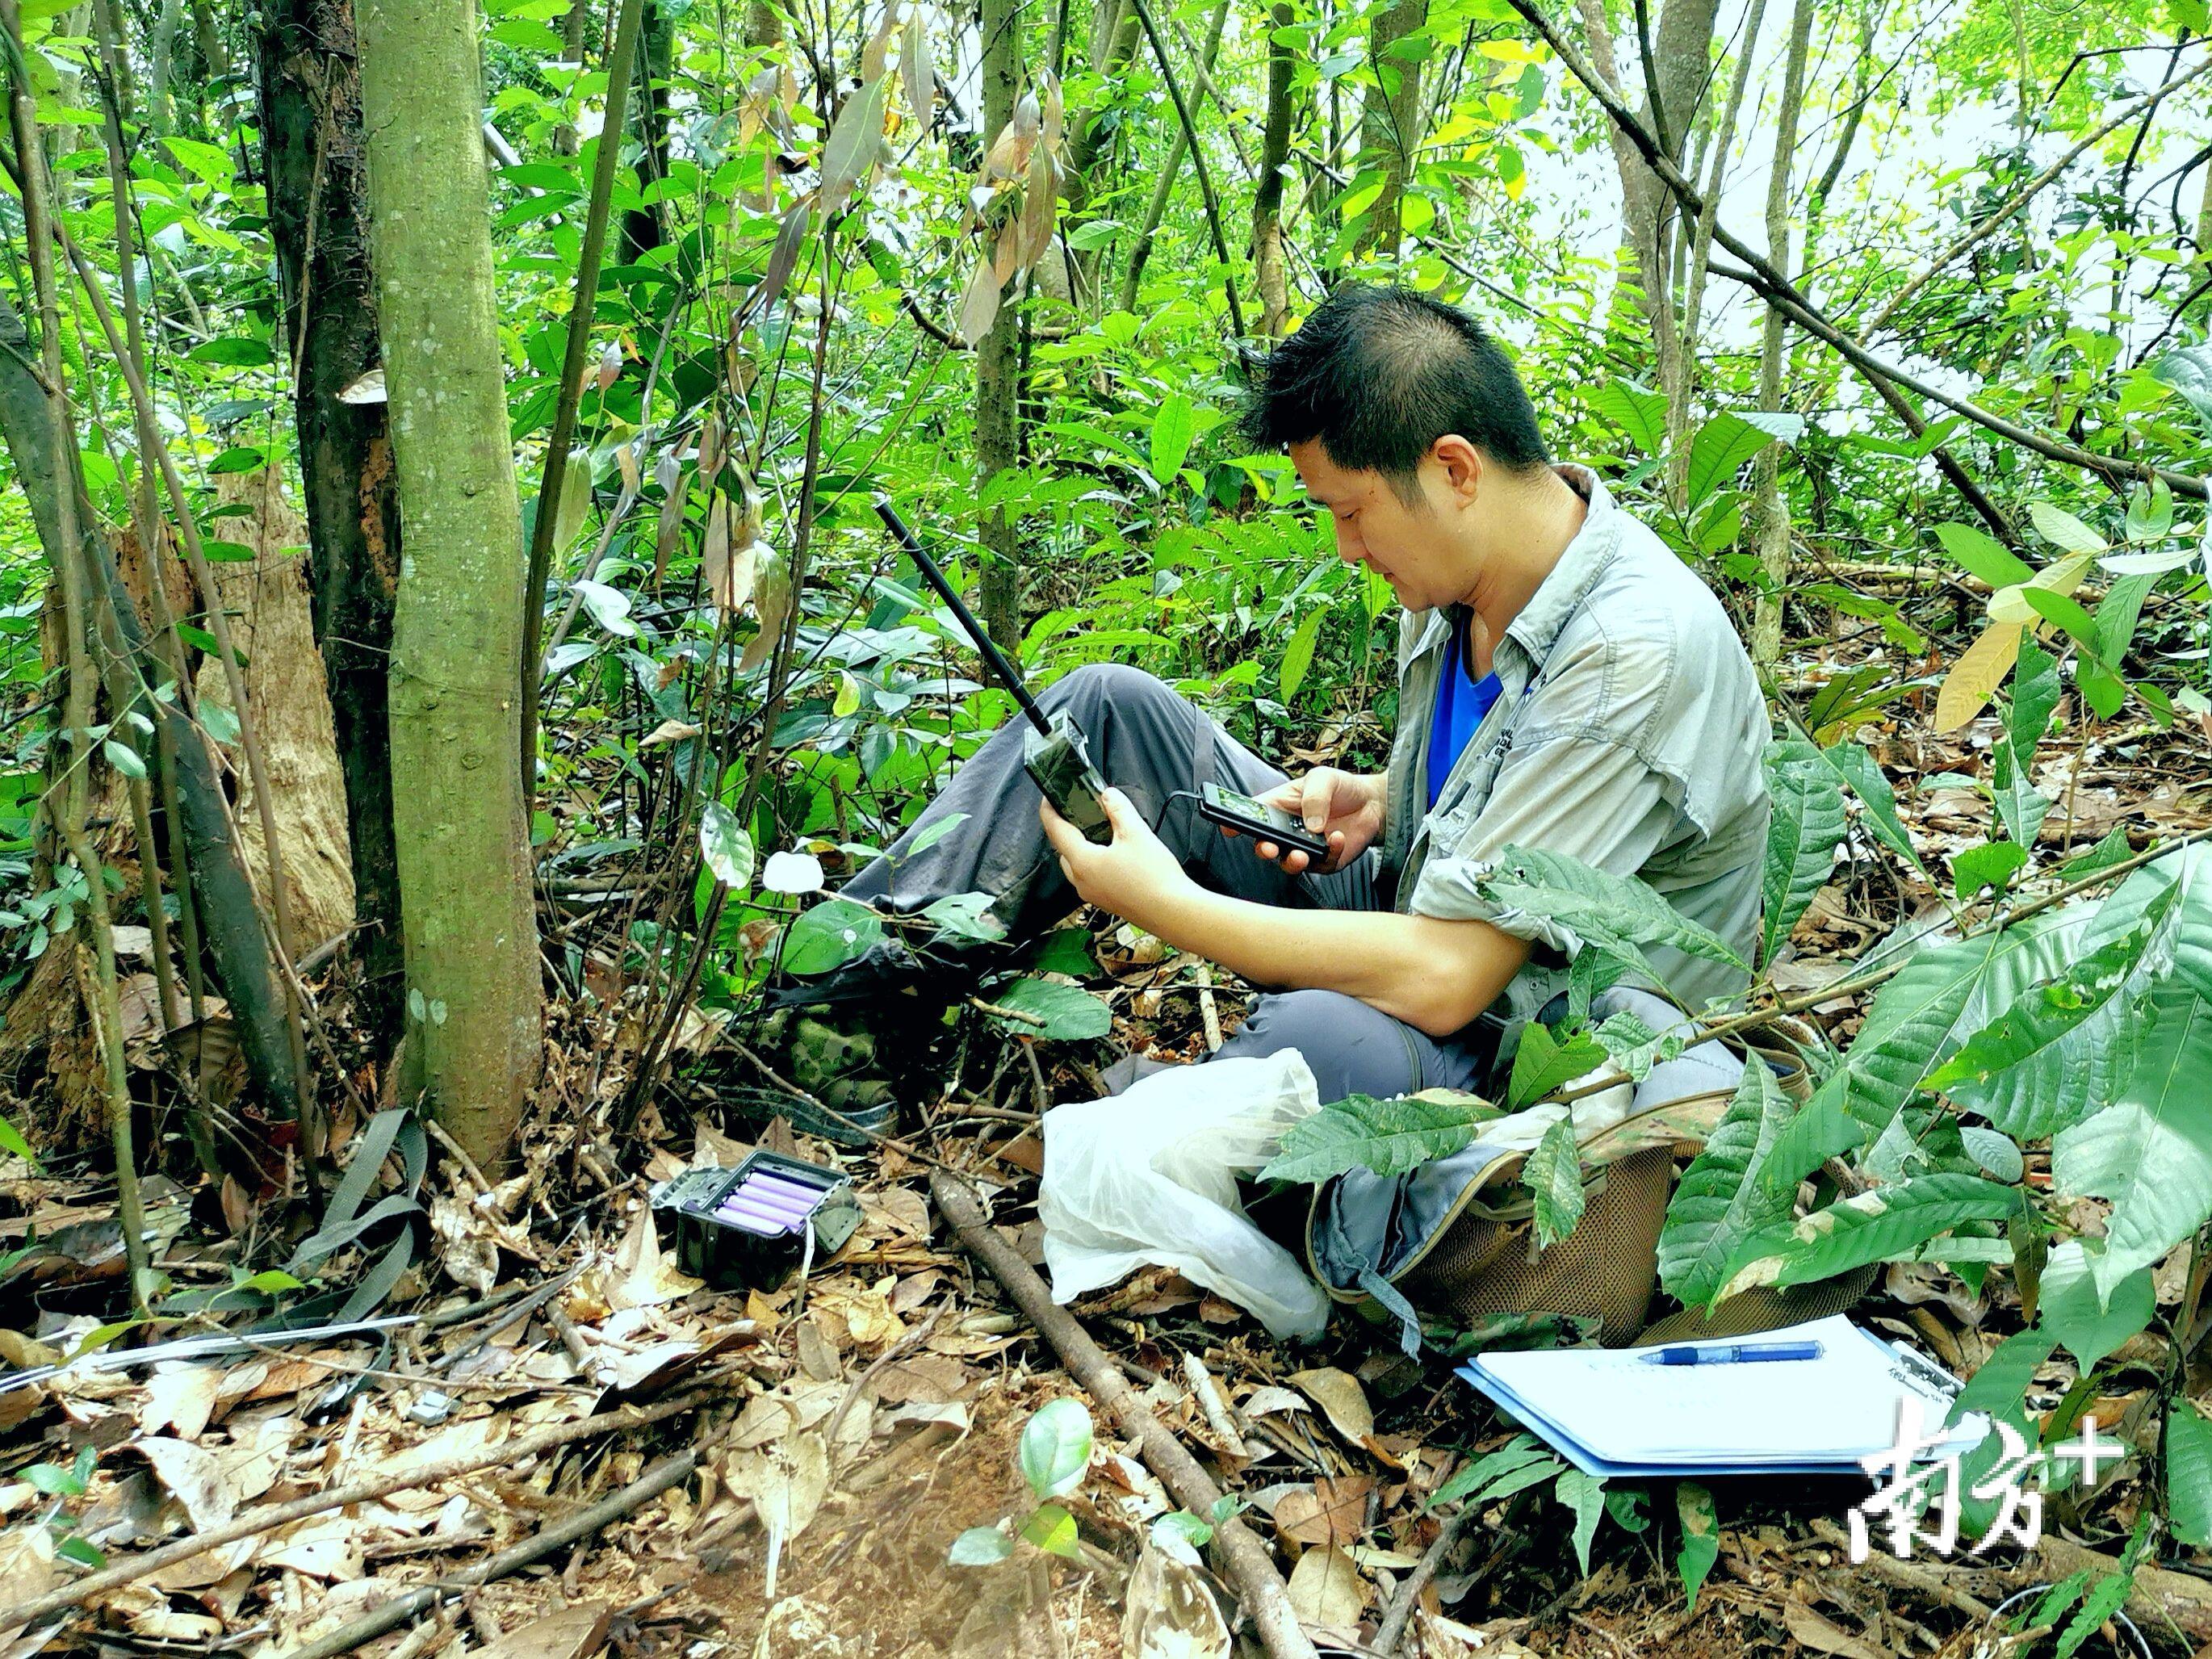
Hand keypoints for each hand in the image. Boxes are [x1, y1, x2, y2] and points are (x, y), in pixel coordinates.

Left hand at [1039, 786, 1192, 926]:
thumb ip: (1118, 809)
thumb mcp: (1136, 833)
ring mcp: (1093, 894)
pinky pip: (1091, 878)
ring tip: (1102, 832)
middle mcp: (1082, 881)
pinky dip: (1095, 863)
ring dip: (1082, 848)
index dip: (1049, 811)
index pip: (1055, 831)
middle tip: (1080, 812)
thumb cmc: (1155, 879)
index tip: (1049, 798)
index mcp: (1082, 862)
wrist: (1173, 913)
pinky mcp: (1106, 901)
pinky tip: (1115, 855)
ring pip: (1077, 865)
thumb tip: (1108, 796)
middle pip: (1064, 850)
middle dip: (1068, 830)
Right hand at [1235, 767, 1385, 875]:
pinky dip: (1329, 854)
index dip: (1235, 822)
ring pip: (1289, 863)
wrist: (1372, 803)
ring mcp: (1304, 849)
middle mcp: (1286, 831)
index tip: (1228, 827)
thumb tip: (1311, 825)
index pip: (1251, 816)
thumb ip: (1314, 797)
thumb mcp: (1323, 779)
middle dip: (1263, 849)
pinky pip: (1321, 866)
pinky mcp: (1324, 861)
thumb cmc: (1340, 787)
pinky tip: (1337, 838)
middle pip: (1265, 845)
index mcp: (1277, 807)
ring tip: (1303, 854)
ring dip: (1293, 861)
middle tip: (1269, 848)